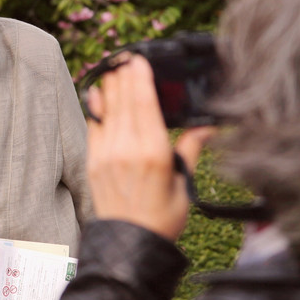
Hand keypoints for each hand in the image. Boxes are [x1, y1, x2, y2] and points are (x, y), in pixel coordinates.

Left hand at [86, 55, 214, 240]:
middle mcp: (127, 149)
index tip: (139, 59)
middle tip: (125, 56)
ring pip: (108, 110)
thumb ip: (190, 150)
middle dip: (124, 76)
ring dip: (111, 86)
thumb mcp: (184, 183)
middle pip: (124, 101)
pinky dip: (96, 106)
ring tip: (114, 67)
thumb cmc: (162, 217)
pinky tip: (98, 91)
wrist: (130, 243)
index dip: (140, 78)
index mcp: (154, 153)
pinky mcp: (93, 161)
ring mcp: (106, 154)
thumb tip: (207, 127)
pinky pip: (93, 126)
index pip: (145, 104)